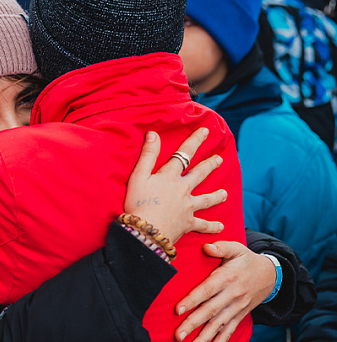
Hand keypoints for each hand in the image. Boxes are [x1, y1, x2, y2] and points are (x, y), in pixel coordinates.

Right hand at [125, 128, 225, 243]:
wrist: (146, 232)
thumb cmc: (138, 203)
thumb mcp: (138, 176)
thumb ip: (148, 155)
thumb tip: (154, 134)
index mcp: (170, 176)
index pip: (184, 154)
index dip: (195, 141)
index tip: (205, 130)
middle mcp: (183, 189)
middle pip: (199, 174)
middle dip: (210, 165)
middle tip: (219, 159)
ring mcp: (188, 207)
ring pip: (206, 199)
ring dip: (217, 195)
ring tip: (224, 193)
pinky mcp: (188, 223)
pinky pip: (203, 225)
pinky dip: (212, 226)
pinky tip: (220, 227)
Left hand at [174, 242, 276, 340]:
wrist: (271, 275)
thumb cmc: (247, 260)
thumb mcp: (237, 248)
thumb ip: (221, 247)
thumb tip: (206, 246)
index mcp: (227, 278)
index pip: (206, 290)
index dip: (192, 300)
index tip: (178, 310)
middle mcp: (232, 295)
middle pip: (210, 311)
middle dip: (193, 324)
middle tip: (178, 335)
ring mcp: (237, 307)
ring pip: (218, 324)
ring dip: (204, 337)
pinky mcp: (240, 315)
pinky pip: (230, 330)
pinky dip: (220, 340)